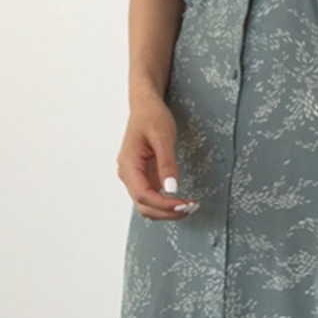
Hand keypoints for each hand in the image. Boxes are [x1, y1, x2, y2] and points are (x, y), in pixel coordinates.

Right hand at [117, 97, 199, 219]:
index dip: (163, 205)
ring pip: (147, 205)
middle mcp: (128, 174)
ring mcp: (135, 177)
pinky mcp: (144, 176)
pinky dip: (166, 203)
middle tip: (190, 209)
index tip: (183, 205)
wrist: (146, 105)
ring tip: (188, 207)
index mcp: (128, 164)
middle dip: (166, 212)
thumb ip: (167, 164)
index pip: (143, 195)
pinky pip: (152, 197)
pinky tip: (181, 201)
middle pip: (144, 205)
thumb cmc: (151, 116)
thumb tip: (171, 189)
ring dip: (166, 211)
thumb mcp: (163, 137)